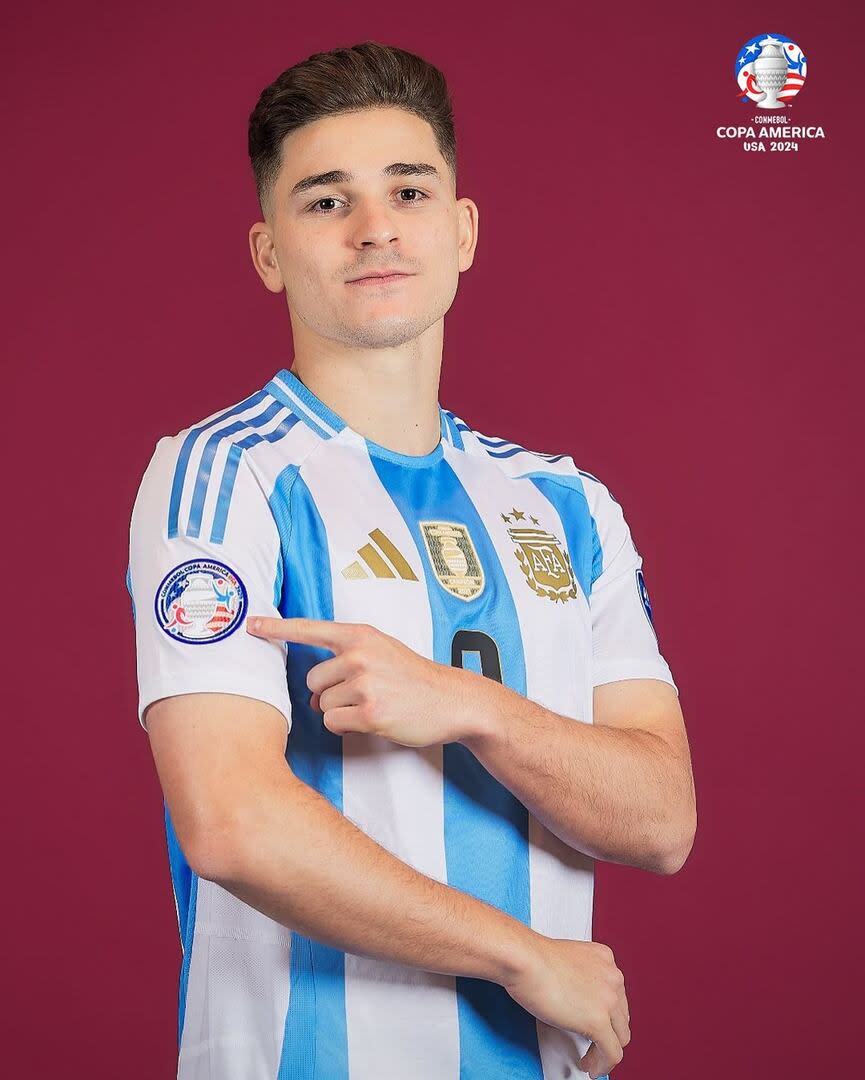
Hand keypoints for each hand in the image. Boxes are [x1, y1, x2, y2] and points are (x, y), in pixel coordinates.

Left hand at [245, 617, 484, 746]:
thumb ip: (347, 655)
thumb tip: (312, 688)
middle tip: (362, 694)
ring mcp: (364, 683)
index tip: (249, 625)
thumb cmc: (413, 677)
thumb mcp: (382, 650)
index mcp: (360, 635)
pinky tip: (374, 719)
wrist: (451, 700)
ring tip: (373, 705)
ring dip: (341, 711)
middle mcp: (359, 655)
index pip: (309, 629)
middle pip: (311, 681)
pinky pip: (334, 723)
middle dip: (329, 693)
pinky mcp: (370, 712)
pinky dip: (347, 727)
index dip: (275, 628)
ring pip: (322, 705)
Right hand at [502, 934, 630, 1078]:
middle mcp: (612, 978)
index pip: (617, 995)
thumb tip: (575, 1000)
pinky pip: (611, 1053)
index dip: (608, 1015)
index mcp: (605, 960)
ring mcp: (608, 999)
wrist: (524, 960)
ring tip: (590, 1059)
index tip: (598, 1024)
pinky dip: (602, 1065)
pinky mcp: (598, 1021)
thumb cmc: (532, 958)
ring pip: (620, 1037)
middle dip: (609, 1033)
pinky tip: (591, 1067)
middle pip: (621, 1017)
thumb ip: (579, 978)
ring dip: (605, 1052)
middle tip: (593, 1044)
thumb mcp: (566, 961)